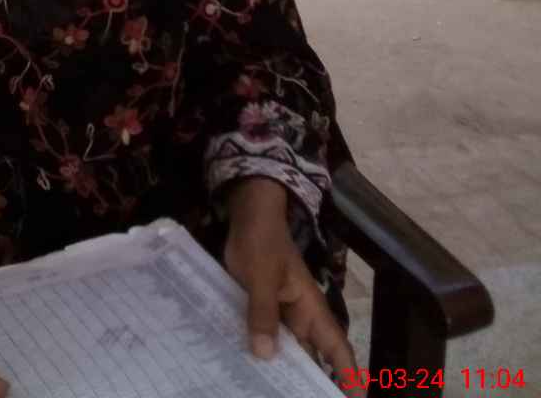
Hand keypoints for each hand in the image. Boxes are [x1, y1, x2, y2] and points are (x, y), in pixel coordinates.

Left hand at [223, 178, 354, 382]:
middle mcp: (299, 317)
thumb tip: (265, 355)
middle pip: (312, 358)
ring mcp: (280, 314)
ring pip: (286, 351)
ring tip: (267, 394)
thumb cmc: (262, 241)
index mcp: (311, 308)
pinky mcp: (261, 309)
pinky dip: (261, 355)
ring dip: (282, 373)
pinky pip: (265, 337)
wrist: (248, 213)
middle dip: (310, 385)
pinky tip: (246, 371)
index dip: (348, 376)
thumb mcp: (262, 276)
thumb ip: (263, 311)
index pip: (336, 348)